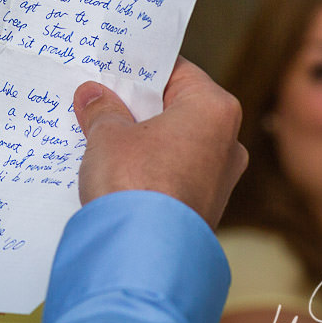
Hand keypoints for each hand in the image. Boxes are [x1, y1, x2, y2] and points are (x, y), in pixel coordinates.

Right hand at [74, 56, 245, 227]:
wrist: (142, 254)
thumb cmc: (134, 183)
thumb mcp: (108, 135)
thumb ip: (102, 110)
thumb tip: (93, 95)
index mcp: (214, 109)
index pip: (177, 72)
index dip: (141, 69)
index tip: (113, 68)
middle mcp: (228, 142)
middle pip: (178, 109)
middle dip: (140, 107)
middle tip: (101, 100)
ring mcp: (220, 180)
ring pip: (176, 144)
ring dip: (144, 141)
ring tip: (103, 137)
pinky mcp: (204, 209)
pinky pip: (174, 176)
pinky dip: (150, 170)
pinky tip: (117, 172)